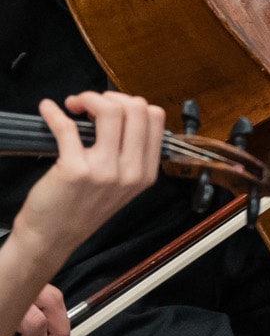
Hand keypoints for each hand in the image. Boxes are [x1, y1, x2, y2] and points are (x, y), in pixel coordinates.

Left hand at [13, 94, 163, 272]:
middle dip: (110, 96)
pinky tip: (48, 110)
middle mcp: (130, 172)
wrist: (51, 239)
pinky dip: (54, 113)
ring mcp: (104, 171)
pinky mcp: (74, 170)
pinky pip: (67, 127)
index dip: (131, 103)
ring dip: (88, 98)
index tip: (111, 107)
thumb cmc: (81, 210)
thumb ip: (130, 155)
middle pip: (135, 109)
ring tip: (74, 104)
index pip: (154, 118)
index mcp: (145, 173)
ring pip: (110, 111)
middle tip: (89, 104)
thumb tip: (117, 112)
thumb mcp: (122, 187)